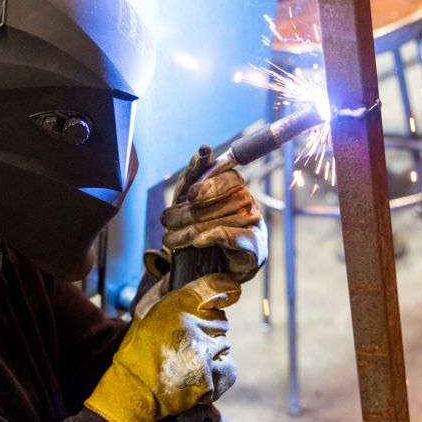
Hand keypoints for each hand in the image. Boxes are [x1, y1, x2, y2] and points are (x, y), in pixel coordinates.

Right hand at [85, 273, 240, 421]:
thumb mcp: (146, 308)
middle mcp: (196, 326)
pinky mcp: (213, 377)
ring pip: (224, 345)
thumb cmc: (138, 347)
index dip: (225, 288)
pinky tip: (198, 374)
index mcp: (180, 304)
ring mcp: (206, 353)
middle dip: (208, 328)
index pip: (217, 285)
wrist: (134, 389)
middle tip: (187, 341)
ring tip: (189, 360)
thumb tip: (186, 278)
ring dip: (212, 351)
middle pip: (221, 320)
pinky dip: (217, 371)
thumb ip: (167, 289)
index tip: (230, 292)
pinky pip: (227, 367)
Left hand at [161, 149, 267, 283]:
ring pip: (225, 220)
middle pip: (224, 201)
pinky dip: (213, 237)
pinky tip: (197, 242)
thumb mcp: (189, 201)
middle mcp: (248, 204)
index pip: (230, 177)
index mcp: (236, 189)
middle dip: (190, 212)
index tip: (190, 196)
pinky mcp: (255, 247)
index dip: (211, 184)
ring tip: (170, 239)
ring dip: (192, 230)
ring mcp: (254, 225)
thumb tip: (203, 151)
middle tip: (166, 221)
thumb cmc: (199, 230)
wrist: (205, 270)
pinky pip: (236, 237)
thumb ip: (195, 174)